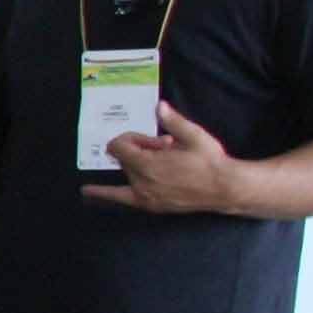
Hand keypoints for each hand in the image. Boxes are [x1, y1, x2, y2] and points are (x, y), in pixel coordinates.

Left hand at [90, 102, 240, 214]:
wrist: (225, 188)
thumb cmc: (210, 161)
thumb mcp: (193, 136)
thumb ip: (173, 121)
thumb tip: (159, 107)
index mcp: (148, 164)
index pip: (120, 146)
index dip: (132, 139)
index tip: (153, 140)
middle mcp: (141, 182)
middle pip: (124, 159)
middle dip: (140, 149)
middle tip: (165, 149)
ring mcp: (144, 196)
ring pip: (126, 174)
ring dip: (136, 165)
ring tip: (162, 161)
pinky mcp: (150, 205)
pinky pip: (120, 198)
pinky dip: (103, 193)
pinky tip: (86, 192)